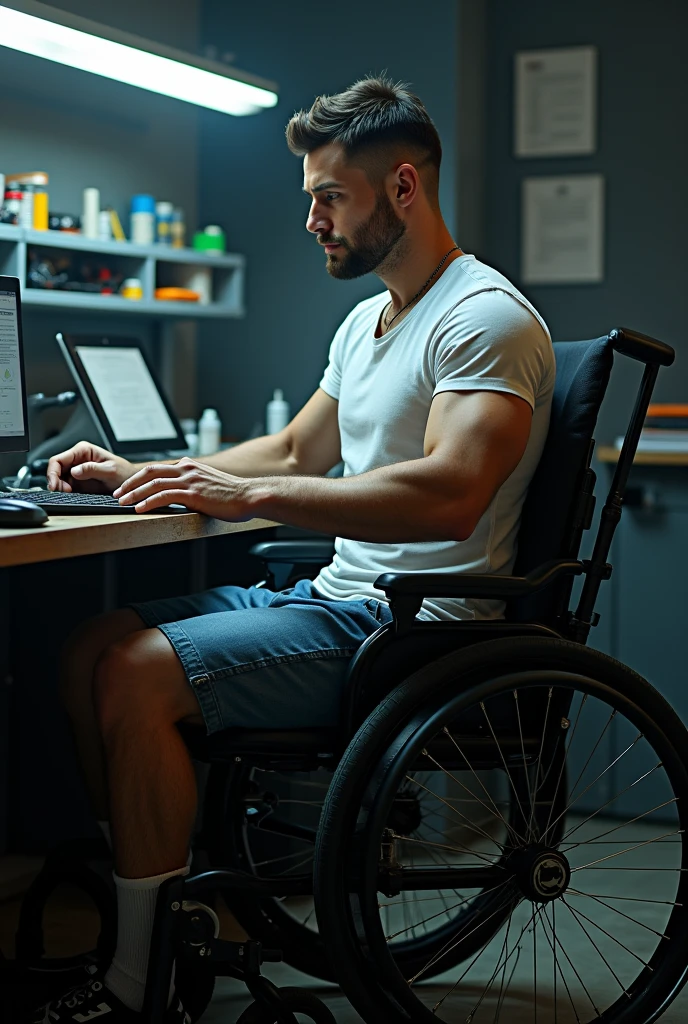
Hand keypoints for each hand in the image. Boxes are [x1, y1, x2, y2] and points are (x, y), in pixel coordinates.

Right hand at [46, 441, 134, 493]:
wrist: (132, 483)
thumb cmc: (124, 473)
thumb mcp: (110, 471)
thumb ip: (92, 469)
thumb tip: (74, 471)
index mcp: (83, 450)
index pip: (58, 459)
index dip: (53, 472)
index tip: (54, 485)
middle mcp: (77, 459)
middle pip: (55, 469)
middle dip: (55, 481)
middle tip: (62, 492)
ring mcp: (77, 471)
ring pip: (58, 478)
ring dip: (59, 487)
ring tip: (68, 493)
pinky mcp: (78, 482)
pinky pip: (65, 486)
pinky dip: (64, 491)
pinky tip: (70, 495)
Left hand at [113, 458, 253, 518]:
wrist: (250, 496)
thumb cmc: (233, 495)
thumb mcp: (209, 483)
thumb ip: (193, 482)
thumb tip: (180, 492)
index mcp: (189, 466)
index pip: (157, 468)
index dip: (138, 478)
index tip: (127, 488)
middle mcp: (187, 469)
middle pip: (149, 472)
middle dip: (130, 484)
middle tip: (117, 494)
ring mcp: (190, 480)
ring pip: (153, 484)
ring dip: (134, 494)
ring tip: (123, 503)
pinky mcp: (194, 494)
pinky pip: (164, 495)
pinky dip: (149, 501)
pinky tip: (139, 509)